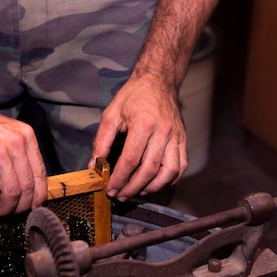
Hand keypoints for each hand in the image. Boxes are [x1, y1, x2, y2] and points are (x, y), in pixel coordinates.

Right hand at [0, 102, 46, 217]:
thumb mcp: (8, 133)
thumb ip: (18, 154)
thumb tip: (23, 183)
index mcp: (27, 137)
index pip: (40, 173)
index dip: (38, 195)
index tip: (34, 206)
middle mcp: (17, 145)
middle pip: (28, 186)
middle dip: (22, 206)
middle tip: (14, 213)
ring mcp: (0, 154)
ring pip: (12, 192)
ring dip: (6, 209)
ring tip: (0, 213)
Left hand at [88, 77, 187, 200]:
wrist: (158, 80)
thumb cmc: (133, 96)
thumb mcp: (111, 114)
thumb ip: (101, 141)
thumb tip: (93, 165)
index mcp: (144, 124)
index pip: (131, 160)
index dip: (119, 178)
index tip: (110, 189)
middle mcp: (163, 132)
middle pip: (150, 170)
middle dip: (133, 187)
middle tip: (120, 196)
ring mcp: (176, 136)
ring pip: (169, 172)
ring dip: (153, 187)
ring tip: (138, 192)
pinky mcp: (183, 139)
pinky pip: (181, 166)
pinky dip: (170, 180)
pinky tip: (156, 184)